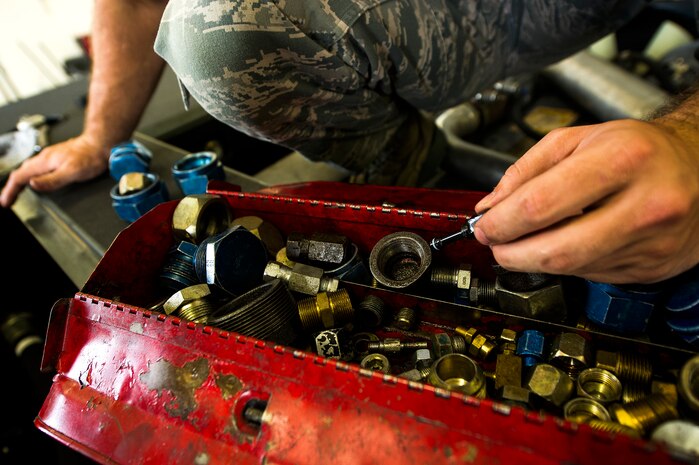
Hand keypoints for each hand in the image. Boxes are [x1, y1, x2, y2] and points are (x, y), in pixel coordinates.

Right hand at [0, 134, 109, 207]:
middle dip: (12, 187)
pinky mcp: (57, 157)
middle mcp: (44, 158)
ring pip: (28, 169)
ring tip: (17, 192)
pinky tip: (35, 179)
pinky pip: (37, 167)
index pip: (20, 177)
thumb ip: (52, 180)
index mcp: (44, 162)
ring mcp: (50, 156)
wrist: (100, 143)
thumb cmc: (89, 156)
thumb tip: (32, 185)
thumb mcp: (71, 172)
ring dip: (20, 181)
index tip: (5, 201)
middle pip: (20, 173)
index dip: (10, 190)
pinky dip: (30, 176)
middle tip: (8, 200)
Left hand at [473, 118, 698, 283]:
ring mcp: (651, 241)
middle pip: (556, 250)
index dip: (503, 223)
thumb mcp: (578, 139)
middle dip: (512, 253)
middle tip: (496, 245)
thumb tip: (490, 206)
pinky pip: (592, 274)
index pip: (542, 205)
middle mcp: (644, 204)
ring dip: (534, 261)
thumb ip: (527, 170)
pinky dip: (565, 264)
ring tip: (521, 243)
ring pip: (571, 268)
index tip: (485, 226)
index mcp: (622, 160)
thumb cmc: (638, 150)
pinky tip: (562, 245)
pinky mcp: (652, 267)